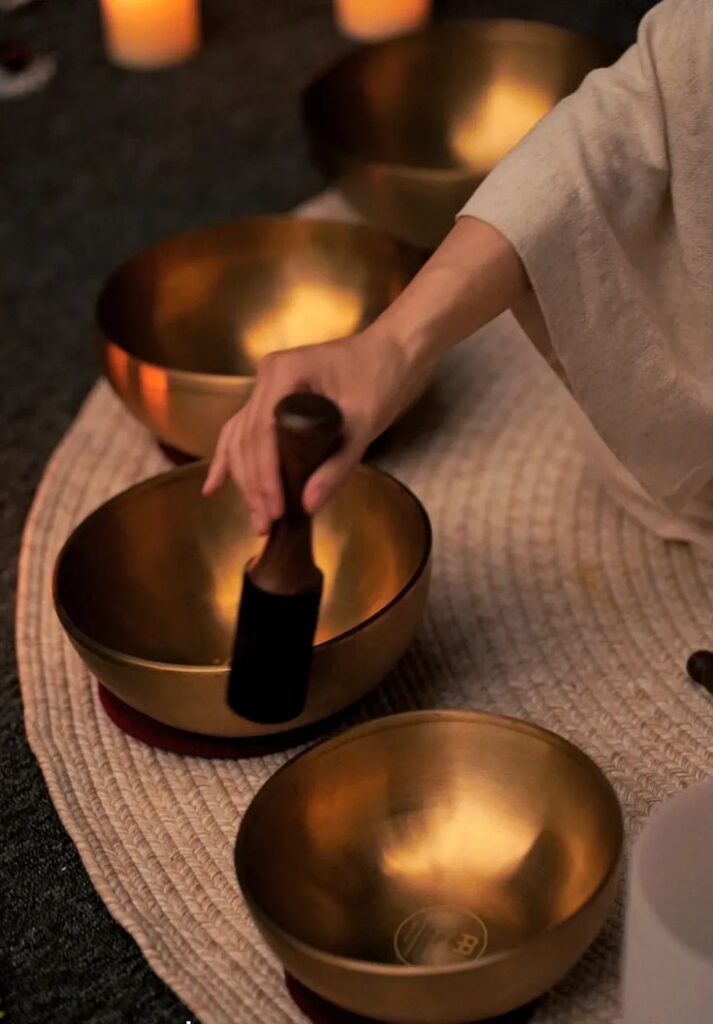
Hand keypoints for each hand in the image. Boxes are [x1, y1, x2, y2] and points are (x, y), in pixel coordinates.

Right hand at [202, 329, 433, 533]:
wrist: (396, 352)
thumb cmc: (383, 377)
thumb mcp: (364, 424)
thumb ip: (337, 465)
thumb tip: (307, 506)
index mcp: (283, 374)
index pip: (261, 434)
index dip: (264, 477)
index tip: (275, 510)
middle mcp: (266, 378)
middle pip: (247, 440)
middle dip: (253, 486)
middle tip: (264, 525)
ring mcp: (267, 387)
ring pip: (242, 440)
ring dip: (245, 480)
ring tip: (255, 518)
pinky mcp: (275, 399)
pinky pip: (246, 431)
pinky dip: (233, 459)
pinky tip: (214, 486)